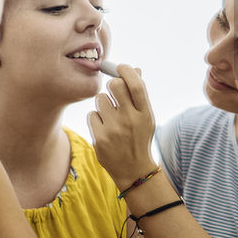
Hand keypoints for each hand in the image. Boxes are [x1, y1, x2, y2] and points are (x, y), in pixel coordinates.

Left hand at [87, 64, 159, 189]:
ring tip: (111, 116)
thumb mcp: (146, 117)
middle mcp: (131, 120)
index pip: (136, 85)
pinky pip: (92, 114)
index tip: (120, 67)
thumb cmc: (140, 138)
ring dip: (104, 103)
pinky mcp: (100, 137)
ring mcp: (115, 129)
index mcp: (145, 114)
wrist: (134, 170)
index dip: (126, 71)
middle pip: (115, 86)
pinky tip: (104, 128)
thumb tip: (136, 69)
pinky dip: (97, 118)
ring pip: (100, 99)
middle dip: (112, 85)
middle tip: (114, 92)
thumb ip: (140, 95)